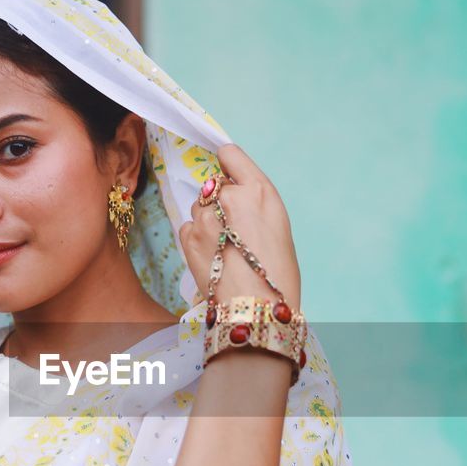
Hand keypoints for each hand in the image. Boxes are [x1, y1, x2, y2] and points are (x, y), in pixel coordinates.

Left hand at [178, 144, 301, 310]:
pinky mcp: (188, 237)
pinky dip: (196, 237)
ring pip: (199, 205)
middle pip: (214, 184)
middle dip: (220, 200)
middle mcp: (229, 197)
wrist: (255, 310)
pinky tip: (212, 256)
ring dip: (207, 219)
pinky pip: (188, 226)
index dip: (229, 166)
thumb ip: (254, 204)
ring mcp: (205, 216)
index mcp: (260, 191)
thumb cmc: (276, 275)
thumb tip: (235, 199)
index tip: (228, 176)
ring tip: (224, 247)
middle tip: (234, 230)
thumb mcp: (278, 227)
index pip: (231, 155)